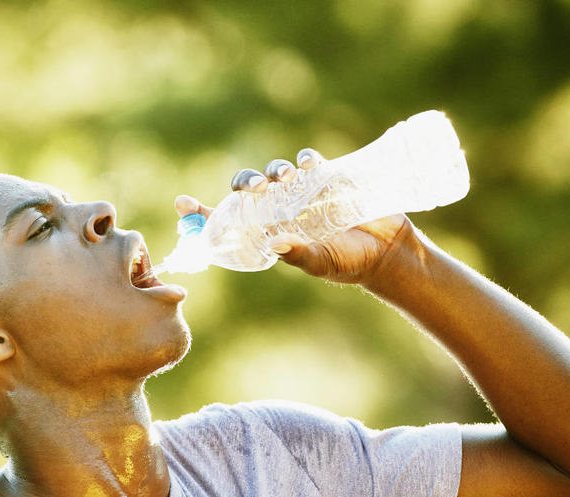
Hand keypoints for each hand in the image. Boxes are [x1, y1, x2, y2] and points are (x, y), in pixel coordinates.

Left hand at [176, 149, 417, 285]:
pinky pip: (308, 163)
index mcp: (269, 233)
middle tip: (253, 189)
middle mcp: (281, 210)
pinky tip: (307, 164)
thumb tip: (276, 242)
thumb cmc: (350, 264)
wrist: (389, 252)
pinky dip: (304, 159)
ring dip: (272, 171)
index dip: (203, 211)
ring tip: (284, 178)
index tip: (181, 203)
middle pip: (248, 190)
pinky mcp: (327, 178)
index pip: (228, 220)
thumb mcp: (322, 263)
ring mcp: (303, 193)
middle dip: (243, 183)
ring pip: (274, 173)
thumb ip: (299, 254)